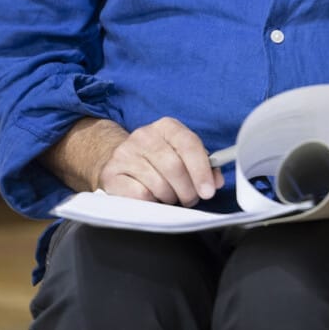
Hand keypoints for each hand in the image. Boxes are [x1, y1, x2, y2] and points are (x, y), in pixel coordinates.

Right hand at [42, 115, 221, 206]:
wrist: (119, 162)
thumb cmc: (157, 161)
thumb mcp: (182, 156)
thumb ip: (204, 166)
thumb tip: (216, 181)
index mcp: (166, 127)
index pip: (189, 144)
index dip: (201, 170)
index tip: (208, 191)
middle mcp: (144, 136)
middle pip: (174, 167)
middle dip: (187, 190)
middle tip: (189, 199)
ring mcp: (125, 153)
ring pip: (158, 184)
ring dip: (170, 198)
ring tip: (169, 197)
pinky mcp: (112, 173)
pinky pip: (140, 195)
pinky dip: (151, 202)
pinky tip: (152, 198)